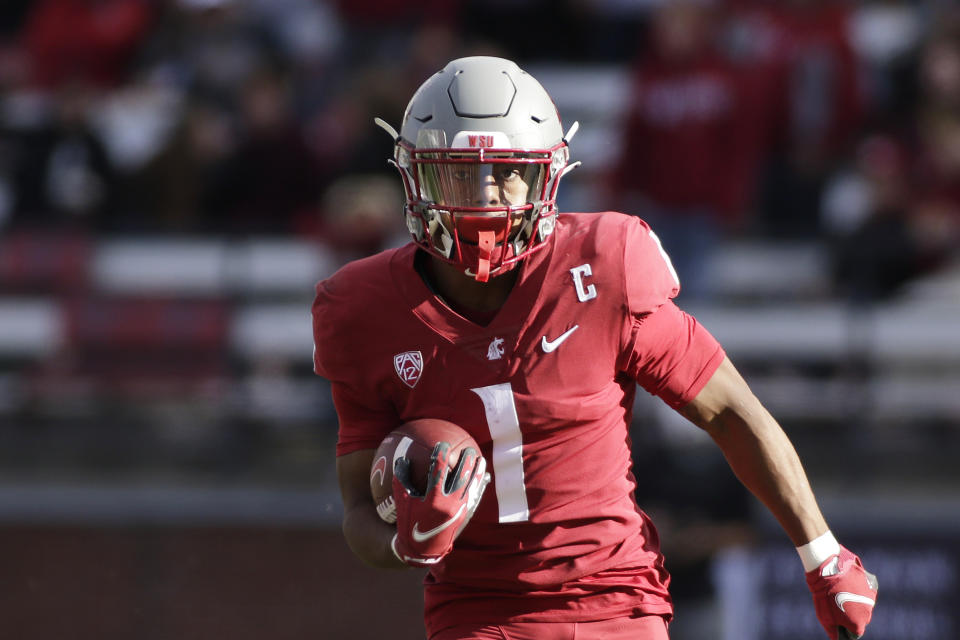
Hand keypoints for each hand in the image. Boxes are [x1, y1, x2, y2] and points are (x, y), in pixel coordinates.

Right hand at [391, 442, 488, 566]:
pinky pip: (475, 496)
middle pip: (461, 478)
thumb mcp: (401, 501)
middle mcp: (449, 505)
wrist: (422, 549)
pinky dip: (479, 485)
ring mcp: (459, 510)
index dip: (441, 456)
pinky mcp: (464, 514)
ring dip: (477, 471)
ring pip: (471, 487)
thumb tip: (402, 459)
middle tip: (467, 449)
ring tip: (480, 458)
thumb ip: (401, 480)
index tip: (442, 444)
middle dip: (466, 461)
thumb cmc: (409, 522)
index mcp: (433, 500)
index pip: (438, 472)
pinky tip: (484, 476)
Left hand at [806, 546, 877, 639]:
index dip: (845, 628)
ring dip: (855, 602)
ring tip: (842, 593)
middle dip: (851, 615)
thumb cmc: (825, 596)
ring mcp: (871, 599)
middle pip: (861, 620)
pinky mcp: (872, 586)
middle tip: (837, 603)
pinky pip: (866, 593)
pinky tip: (848, 585)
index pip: (855, 633)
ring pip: (864, 606)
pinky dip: (859, 591)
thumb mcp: (825, 618)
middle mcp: (868, 614)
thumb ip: (833, 632)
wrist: (829, 571)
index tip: (837, 619)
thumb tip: (837, 639)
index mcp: (858, 624)